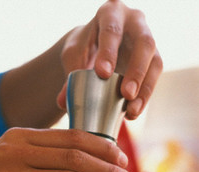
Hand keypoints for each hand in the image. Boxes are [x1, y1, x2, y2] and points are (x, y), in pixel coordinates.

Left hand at [57, 0, 162, 119]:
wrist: (98, 46)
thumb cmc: (86, 46)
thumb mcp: (74, 55)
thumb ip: (69, 76)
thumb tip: (62, 102)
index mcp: (111, 13)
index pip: (112, 29)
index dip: (109, 51)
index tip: (102, 74)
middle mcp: (135, 22)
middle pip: (144, 43)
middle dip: (135, 70)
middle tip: (126, 94)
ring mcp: (149, 40)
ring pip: (155, 61)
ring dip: (144, 88)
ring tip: (131, 111)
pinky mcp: (154, 59)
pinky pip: (155, 78)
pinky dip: (144, 97)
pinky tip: (132, 112)